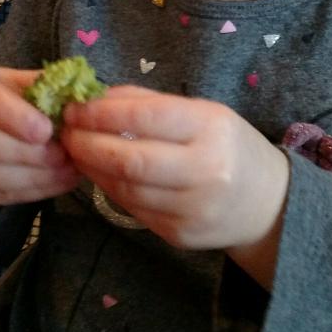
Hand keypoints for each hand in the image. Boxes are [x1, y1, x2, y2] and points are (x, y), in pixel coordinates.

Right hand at [0, 62, 79, 248]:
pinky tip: (55, 184)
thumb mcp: (16, 84)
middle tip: (60, 155)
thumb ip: (42, 86)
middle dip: (21, 151)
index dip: (13, 115)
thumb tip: (78, 93)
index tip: (46, 130)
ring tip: (64, 171)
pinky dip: (26, 192)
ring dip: (28, 177)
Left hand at [60, 86, 289, 255]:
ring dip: (92, 168)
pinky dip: (111, 189)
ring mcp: (194, 208)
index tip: (74, 108)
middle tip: (64, 133)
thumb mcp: (202, 113)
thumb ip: (149, 103)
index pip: (147, 118)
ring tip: (76, 151)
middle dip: (87, 145)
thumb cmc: (226, 146)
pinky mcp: (181, 235)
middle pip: (131, 161)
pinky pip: (134, 209)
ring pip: (126, 189)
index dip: (102, 113)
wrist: (266, 202)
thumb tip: (94, 97)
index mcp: (212, 128)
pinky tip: (101, 174)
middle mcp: (207, 170)